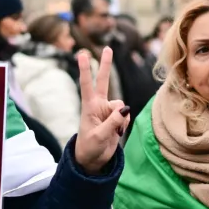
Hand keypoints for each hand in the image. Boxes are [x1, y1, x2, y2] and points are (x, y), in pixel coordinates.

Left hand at [74, 47, 129, 174]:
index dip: (85, 69)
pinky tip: (119, 132)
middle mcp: (98, 105)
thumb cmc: (90, 147)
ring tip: (115, 131)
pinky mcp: (116, 118)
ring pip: (121, 105)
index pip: (86, 84)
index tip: (81, 54)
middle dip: (105, 65)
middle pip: (103, 81)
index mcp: (89, 107)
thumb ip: (113, 121)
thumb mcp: (100, 136)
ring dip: (122, 117)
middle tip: (107, 48)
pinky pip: (126, 114)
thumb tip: (126, 107)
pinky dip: (125, 123)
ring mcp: (108, 111)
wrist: (93, 160)